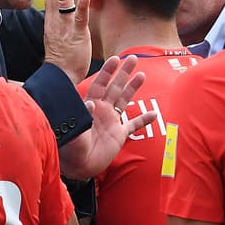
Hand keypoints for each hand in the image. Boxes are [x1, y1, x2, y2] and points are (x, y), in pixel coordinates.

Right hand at [42, 0, 91, 84]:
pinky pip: (79, 18)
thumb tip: (61, 13)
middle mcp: (56, 21)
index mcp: (52, 21)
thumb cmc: (61, 59)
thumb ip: (59, 23)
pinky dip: (81, 5)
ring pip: (64, 0)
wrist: (60, 76)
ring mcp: (66, 27)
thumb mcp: (57, 37)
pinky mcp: (77, 35)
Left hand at [58, 55, 156, 179]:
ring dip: (133, 88)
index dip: (108, 72)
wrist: (78, 166)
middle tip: (133, 58)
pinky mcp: (119, 135)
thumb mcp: (75, 129)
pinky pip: (134, 125)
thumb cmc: (71, 147)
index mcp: (90, 106)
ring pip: (124, 100)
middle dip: (123, 73)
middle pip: (115, 87)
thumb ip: (82, 116)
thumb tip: (91, 104)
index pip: (100, 84)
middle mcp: (102, 110)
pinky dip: (143, 120)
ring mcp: (111, 121)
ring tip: (142, 75)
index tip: (115, 59)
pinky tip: (153, 114)